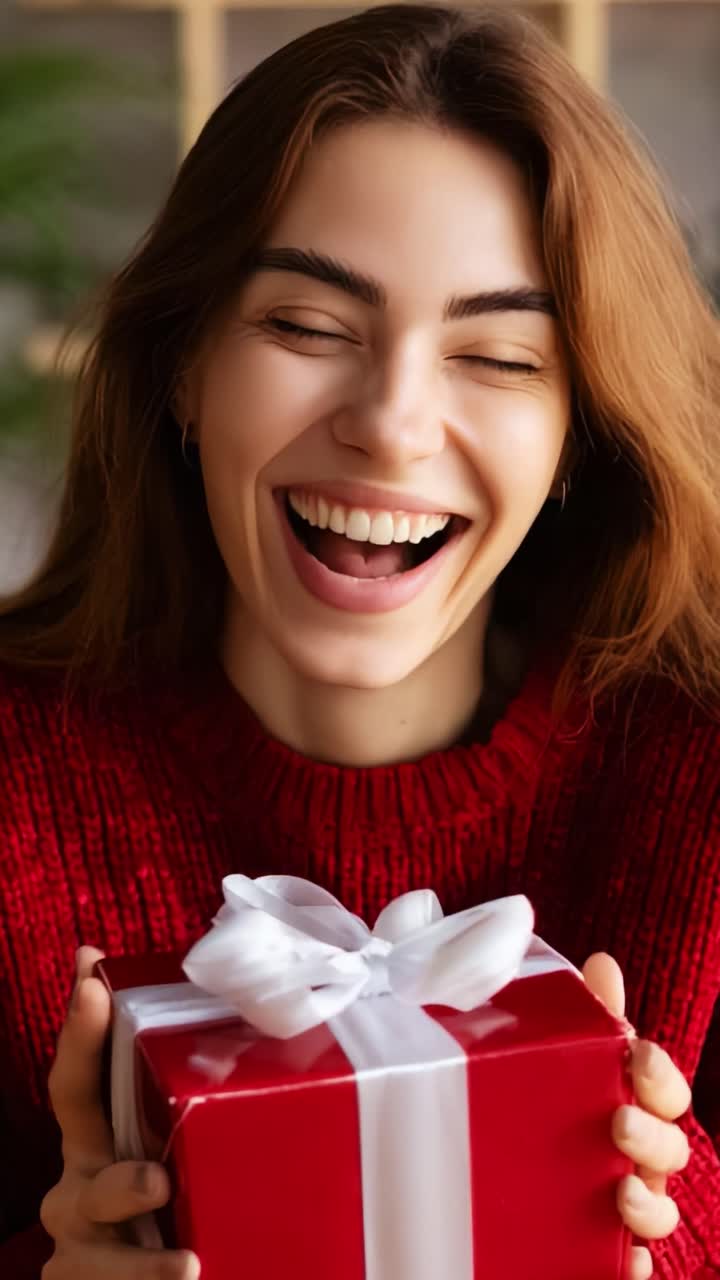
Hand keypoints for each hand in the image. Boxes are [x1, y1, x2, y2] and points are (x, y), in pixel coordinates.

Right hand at [41, 946, 200, 1278]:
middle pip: (85, 1184)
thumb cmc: (188, 1194)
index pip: (79, 1082)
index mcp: (100, 1139)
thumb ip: (204, 1088)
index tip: (91, 974)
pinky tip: (187, 1278)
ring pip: (92, 1258)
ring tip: (187, 1266)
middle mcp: (82, 1187)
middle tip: (158, 1182)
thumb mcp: (193, 1139)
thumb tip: (261, 1004)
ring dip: (138, 1264)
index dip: (80, 1031)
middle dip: (117, 1182)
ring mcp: (81, 1250)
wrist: (189, 1266)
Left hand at [583, 954, 691, 1279]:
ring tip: (619, 1190)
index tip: (638, 1058)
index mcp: (632, 1103)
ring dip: (650, 1204)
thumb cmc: (553, 1102)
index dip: (660, 1075)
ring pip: (659, 1210)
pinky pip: (628, 1265)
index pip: (666, 1090)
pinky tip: (626, 1261)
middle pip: (670, 1150)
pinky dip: (633, 1265)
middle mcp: (637, 1156)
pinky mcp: (600, 1250)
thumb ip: (588, 1012)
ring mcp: (622, 1205)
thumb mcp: (564, 1055)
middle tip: (619, 1122)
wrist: (508, 1172)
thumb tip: (604, 961)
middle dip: (653, 1135)